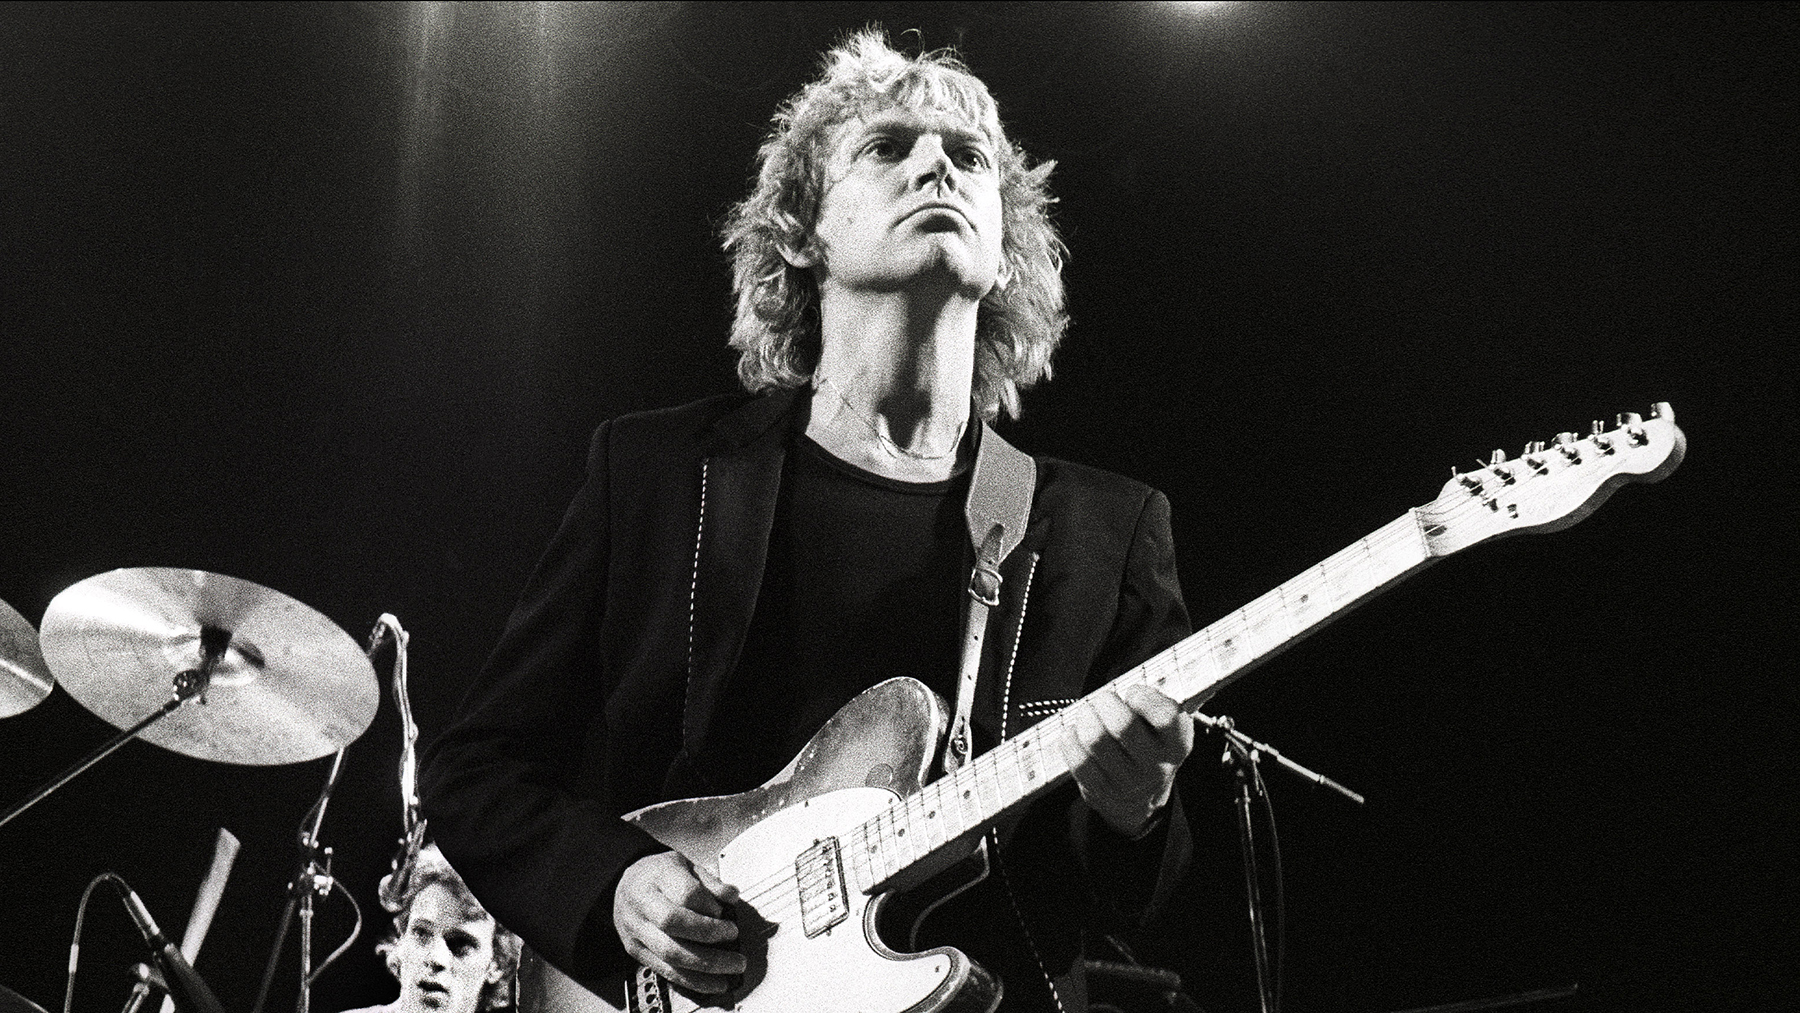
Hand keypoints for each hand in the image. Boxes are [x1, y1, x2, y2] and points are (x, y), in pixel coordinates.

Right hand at [613, 850, 745, 993]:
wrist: (625, 886)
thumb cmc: (659, 875)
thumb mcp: (686, 865)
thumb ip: (710, 882)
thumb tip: (731, 896)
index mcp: (657, 876)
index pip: (685, 893)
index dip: (709, 906)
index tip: (726, 914)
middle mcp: (642, 904)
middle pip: (673, 923)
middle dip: (710, 935)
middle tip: (734, 938)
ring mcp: (636, 930)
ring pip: (670, 953)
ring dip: (706, 965)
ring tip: (732, 966)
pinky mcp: (636, 952)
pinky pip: (665, 971)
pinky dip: (693, 981)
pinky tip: (713, 983)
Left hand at [1056, 683, 1194, 837]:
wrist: (1141, 794)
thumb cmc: (1149, 742)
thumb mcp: (1163, 724)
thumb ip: (1154, 703)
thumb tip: (1129, 689)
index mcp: (1178, 744)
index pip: (1165, 717)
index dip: (1143, 697)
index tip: (1132, 692)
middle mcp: (1157, 767)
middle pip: (1122, 725)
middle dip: (1105, 702)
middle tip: (1102, 699)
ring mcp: (1129, 783)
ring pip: (1096, 740)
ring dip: (1085, 718)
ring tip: (1087, 713)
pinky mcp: (1102, 792)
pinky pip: (1079, 761)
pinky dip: (1071, 740)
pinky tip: (1074, 732)